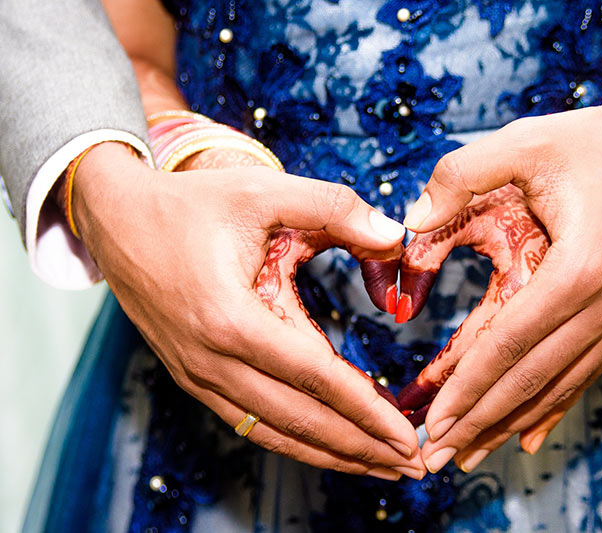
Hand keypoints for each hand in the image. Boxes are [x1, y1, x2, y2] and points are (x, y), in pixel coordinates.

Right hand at [71, 142, 425, 479]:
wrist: (117, 221)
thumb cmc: (190, 205)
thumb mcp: (265, 192)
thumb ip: (336, 208)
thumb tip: (397, 236)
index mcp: (231, 318)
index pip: (316, 378)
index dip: (367, 412)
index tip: (407, 436)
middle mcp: (211, 360)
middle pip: (300, 420)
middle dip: (361, 448)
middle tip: (411, 466)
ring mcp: (198, 376)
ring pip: (274, 432)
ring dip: (331, 454)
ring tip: (379, 468)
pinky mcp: (194, 378)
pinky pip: (250, 423)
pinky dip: (293, 440)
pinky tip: (325, 447)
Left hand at [401, 88, 601, 473]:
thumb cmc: (589, 143)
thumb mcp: (521, 143)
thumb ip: (458, 175)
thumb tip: (409, 221)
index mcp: (575, 269)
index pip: (509, 344)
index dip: (467, 386)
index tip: (433, 421)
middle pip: (531, 379)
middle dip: (480, 422)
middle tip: (436, 459)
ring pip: (558, 386)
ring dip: (510, 424)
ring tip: (469, 456)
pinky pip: (584, 373)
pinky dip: (552, 407)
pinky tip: (528, 437)